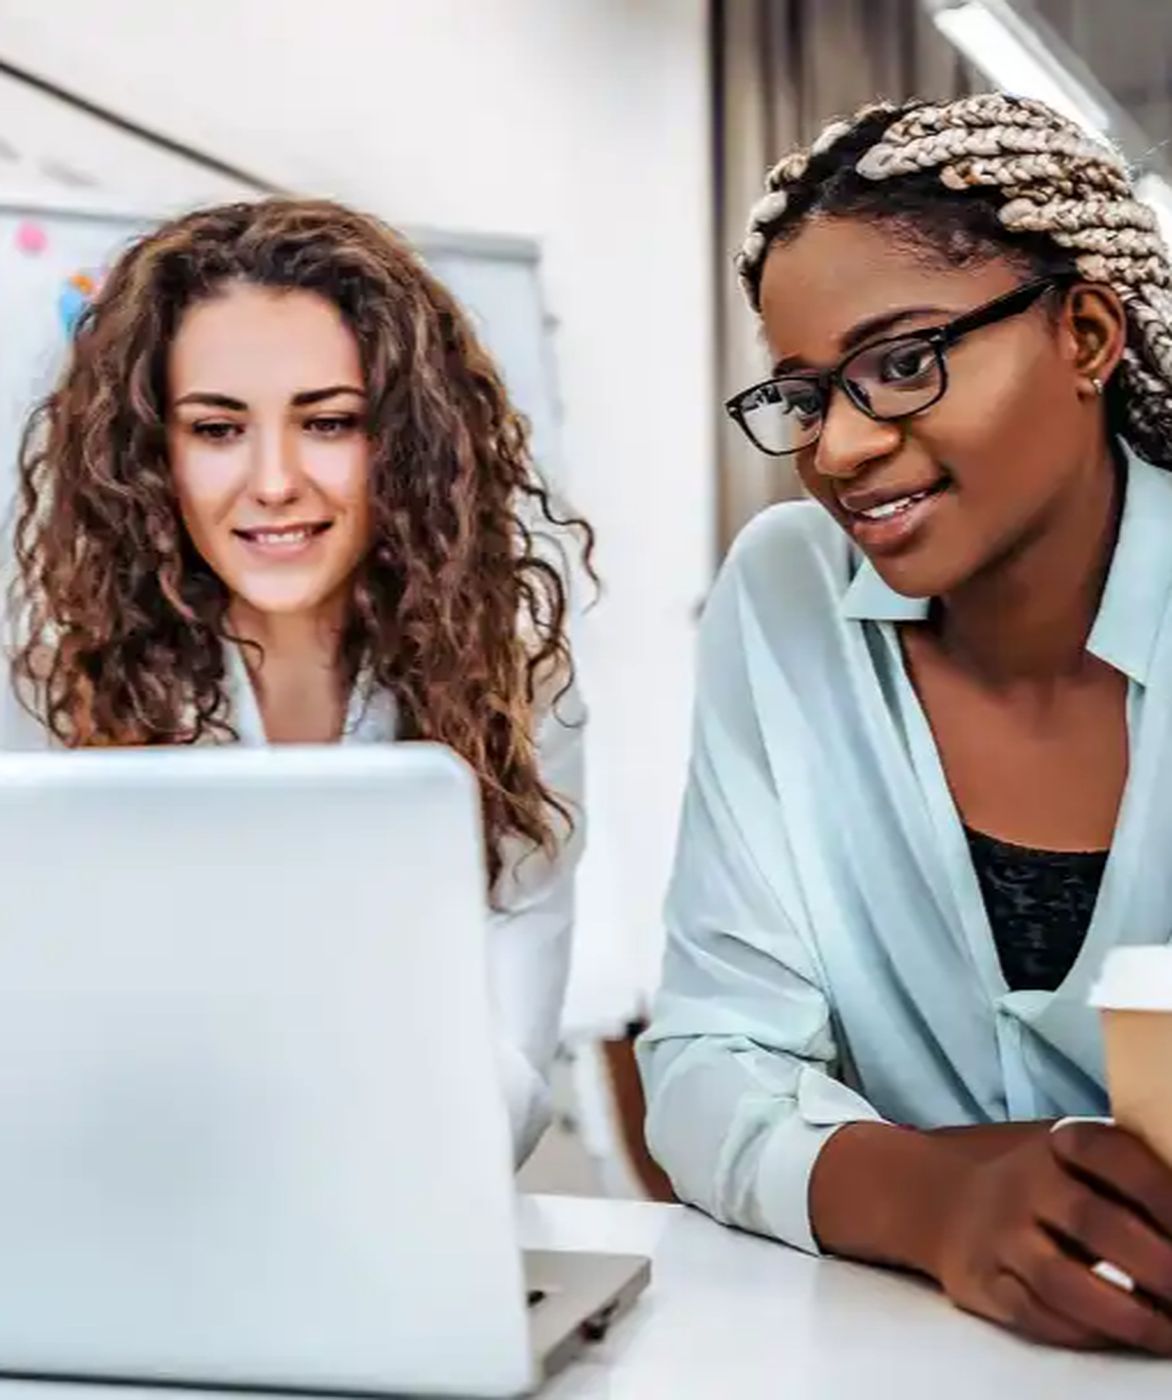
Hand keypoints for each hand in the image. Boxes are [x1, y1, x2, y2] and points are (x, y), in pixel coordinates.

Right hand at [932, 1120, 1171, 1351]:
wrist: (942, 1199)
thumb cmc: (1037, 1183)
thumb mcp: (1073, 1156)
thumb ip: (1125, 1172)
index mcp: (1056, 1144)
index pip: (1110, 1155)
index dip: (1162, 1193)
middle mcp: (1023, 1185)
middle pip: (1091, 1222)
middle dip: (1157, 1265)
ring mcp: (998, 1236)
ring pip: (1060, 1281)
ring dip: (1126, 1315)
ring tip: (1170, 1334)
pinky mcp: (983, 1282)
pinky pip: (1035, 1316)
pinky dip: (1085, 1332)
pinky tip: (1122, 1337)